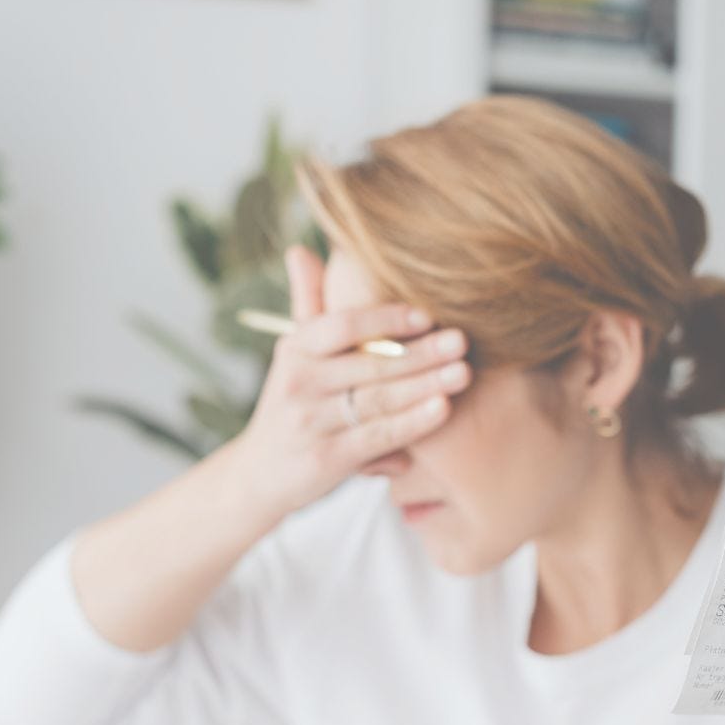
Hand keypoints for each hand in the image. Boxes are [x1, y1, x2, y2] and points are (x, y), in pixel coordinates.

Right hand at [236, 245, 471, 514]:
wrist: (261, 474)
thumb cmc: (294, 404)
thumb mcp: (293, 354)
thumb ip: (307, 305)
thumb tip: (300, 250)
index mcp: (295, 349)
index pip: (340, 325)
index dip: (384, 319)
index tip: (427, 315)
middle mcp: (297, 382)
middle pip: (368, 363)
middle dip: (419, 352)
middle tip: (461, 341)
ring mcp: (309, 423)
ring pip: (377, 399)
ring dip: (424, 385)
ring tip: (463, 373)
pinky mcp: (324, 459)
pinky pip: (377, 436)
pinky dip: (412, 423)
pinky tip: (442, 409)